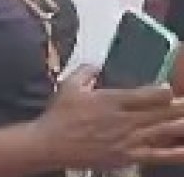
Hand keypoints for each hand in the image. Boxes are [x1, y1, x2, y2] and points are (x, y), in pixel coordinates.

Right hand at [36, 67, 183, 169]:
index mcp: (112, 100)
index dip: (164, 91)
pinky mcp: (130, 156)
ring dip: (182, 124)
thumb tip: (96, 65)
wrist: (51, 144)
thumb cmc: (59, 116)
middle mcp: (125, 119)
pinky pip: (160, 156)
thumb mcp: (68, 85)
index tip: (168, 88)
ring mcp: (130, 139)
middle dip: (182, 107)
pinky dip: (177, 153)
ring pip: (166, 131)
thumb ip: (85, 71)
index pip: (148, 94)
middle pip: (163, 112)